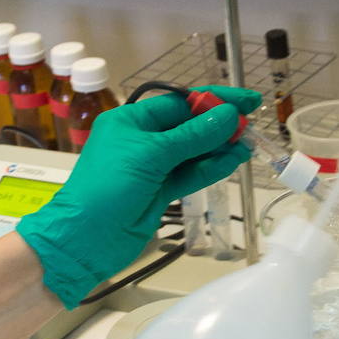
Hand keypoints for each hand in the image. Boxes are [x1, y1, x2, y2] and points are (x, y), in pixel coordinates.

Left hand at [15, 86, 260, 307]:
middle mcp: (140, 140)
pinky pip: (189, 174)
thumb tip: (229, 114)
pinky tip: (233, 161)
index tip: (247, 100)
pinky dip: (210, 168)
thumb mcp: (151, 155)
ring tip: (249, 145)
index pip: (178, 102)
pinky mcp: (158, 191)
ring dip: (219, 148)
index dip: (213, 100)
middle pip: (187, 126)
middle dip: (219, 125)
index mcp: (129, 121)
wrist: (85, 238)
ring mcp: (150, 167)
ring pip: (192, 152)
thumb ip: (193, 136)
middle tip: (252, 126)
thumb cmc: (109, 186)